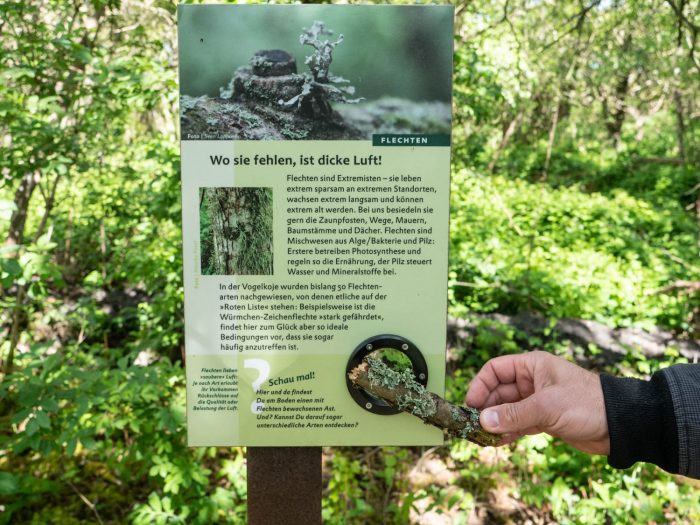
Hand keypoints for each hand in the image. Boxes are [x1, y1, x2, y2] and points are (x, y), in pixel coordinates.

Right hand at [466, 351, 609, 454]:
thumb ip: (513, 414)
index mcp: (532, 366)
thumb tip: (483, 421)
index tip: (470, 404)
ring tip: (483, 437)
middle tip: (474, 425)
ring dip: (495, 422)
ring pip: (507, 409)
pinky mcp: (544, 419)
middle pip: (498, 391)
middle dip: (486, 407)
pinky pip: (518, 423)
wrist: (620, 425)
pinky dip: (508, 431)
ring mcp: (538, 401)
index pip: (496, 370)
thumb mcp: (547, 407)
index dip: (480, 385)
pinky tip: (498, 442)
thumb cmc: (587, 404)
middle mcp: (532, 381)